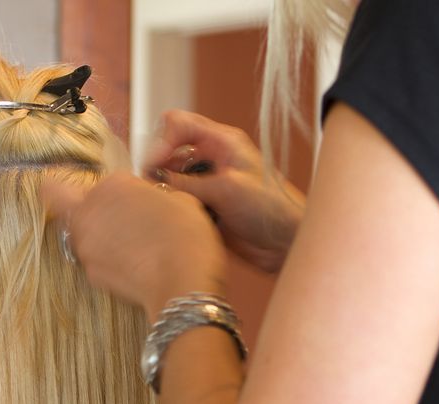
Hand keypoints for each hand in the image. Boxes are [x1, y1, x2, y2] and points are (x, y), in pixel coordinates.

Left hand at [41, 172, 226, 318]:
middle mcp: (89, 212)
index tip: (133, 199)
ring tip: (127, 247)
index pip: (105, 181)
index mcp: (112, 186)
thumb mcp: (179, 199)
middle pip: (65, 200)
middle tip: (112, 218)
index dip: (118, 190)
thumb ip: (153, 194)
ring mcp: (85, 245)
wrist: (182, 281)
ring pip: (77, 233)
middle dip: (82, 205)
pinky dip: (106, 261)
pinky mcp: (89, 274)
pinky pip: (92, 260)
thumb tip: (148, 201)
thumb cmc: (186, 236)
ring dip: (94, 235)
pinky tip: (132, 266)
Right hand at [146, 109, 305, 272]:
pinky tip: (175, 217)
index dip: (161, 141)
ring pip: (169, 177)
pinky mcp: (203, 206)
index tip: (153, 165)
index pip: (178, 124)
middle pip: (168, 150)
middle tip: (154, 187)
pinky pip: (176, 201)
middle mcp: (211, 158)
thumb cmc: (271, 209)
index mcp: (222, 141)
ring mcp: (205, 182)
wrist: (285, 243)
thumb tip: (153, 178)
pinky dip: (171, 206)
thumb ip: (187, 183)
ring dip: (163, 189)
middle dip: (157, 167)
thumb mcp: (226, 189)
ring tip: (167, 204)